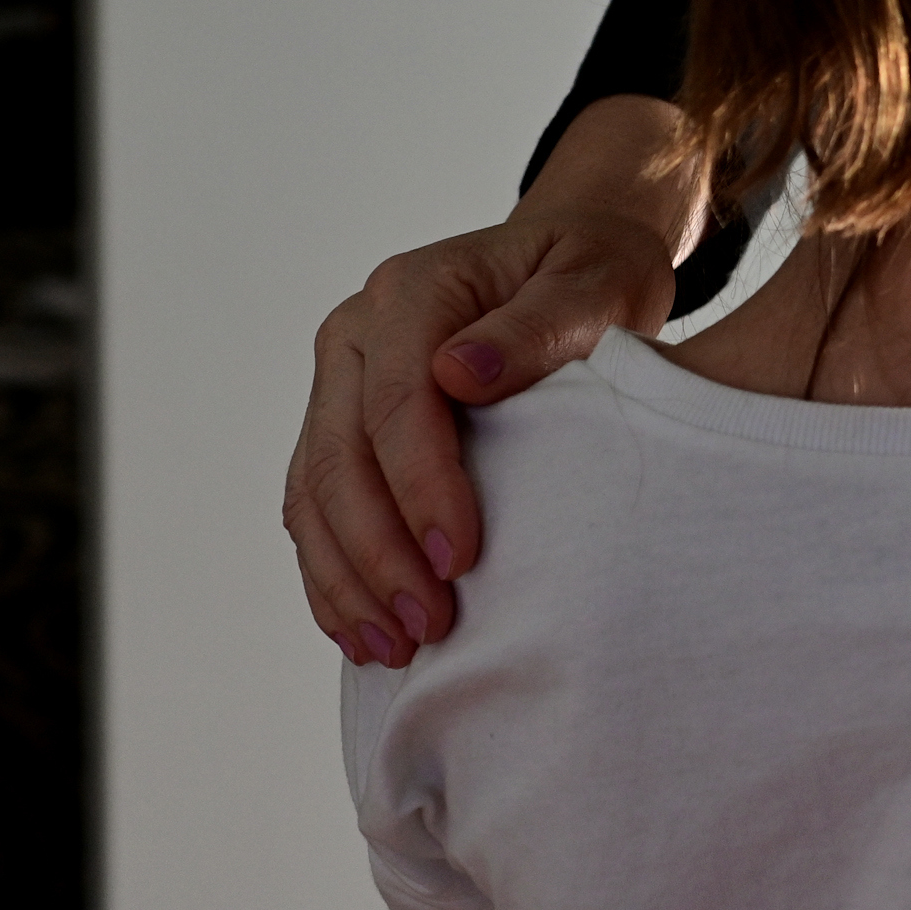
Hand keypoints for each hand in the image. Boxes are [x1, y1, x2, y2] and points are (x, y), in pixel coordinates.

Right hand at [281, 96, 700, 665]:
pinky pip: (315, 506)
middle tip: (429, 627)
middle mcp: (356, 335)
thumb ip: (539, 325)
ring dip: (347, 579)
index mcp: (410, 292)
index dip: (421, 488)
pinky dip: (334, 573)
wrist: (572, 262)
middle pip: (342, 458)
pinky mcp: (341, 425)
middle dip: (380, 554)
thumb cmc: (594, 274)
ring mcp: (339, 382)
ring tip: (395, 647)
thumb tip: (459, 375)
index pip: (399, 404)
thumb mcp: (596, 283)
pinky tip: (363, 631)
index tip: (463, 560)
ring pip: (314, 493)